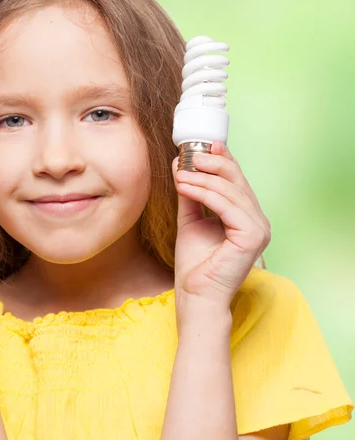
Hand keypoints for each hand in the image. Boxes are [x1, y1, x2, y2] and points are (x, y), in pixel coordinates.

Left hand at [172, 141, 270, 316]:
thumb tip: (179, 166)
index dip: (222, 160)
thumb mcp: (190, 219)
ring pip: (231, 191)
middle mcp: (258, 220)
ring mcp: (259, 228)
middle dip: (212, 164)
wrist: (195, 295)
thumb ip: (190, 194)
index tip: (202, 145)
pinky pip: (227, 206)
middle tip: (189, 154)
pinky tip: (185, 186)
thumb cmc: (195, 263)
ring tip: (179, 173)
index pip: (236, 181)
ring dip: (202, 179)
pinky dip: (204, 193)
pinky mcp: (253, 236)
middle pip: (237, 181)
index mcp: (246, 216)